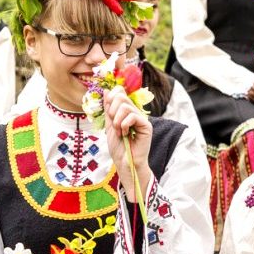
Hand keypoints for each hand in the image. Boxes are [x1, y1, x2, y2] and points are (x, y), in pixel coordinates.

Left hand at [104, 87, 152, 201]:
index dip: (111, 98)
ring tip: (119, 132)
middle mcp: (136, 113)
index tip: (108, 113)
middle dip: (112, 111)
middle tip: (114, 125)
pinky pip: (132, 116)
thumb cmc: (118, 148)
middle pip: (121, 96)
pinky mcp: (146, 126)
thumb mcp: (109, 125)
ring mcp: (142, 119)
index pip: (120, 92)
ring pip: (125, 106)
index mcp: (127, 111)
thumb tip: (107, 90)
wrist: (124, 163)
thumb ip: (108, 109)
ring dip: (117, 121)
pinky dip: (124, 125)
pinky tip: (125, 134)